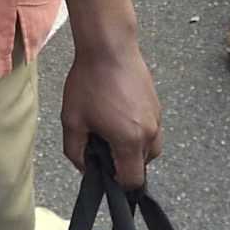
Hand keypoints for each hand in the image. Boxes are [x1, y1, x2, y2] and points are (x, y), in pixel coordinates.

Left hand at [60, 42, 162, 189]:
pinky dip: (137, 131)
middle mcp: (150, 132)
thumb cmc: (90, 82)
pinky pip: (150, 130)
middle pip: (142, 165)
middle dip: (123, 162)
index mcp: (130, 140)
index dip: (118, 182)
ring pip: (149, 148)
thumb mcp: (72, 120)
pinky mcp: (157, 105)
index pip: (133, 180)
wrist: (110, 47)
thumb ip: (76, 151)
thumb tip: (86, 167)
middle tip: (101, 143)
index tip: (104, 169)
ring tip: (109, 127)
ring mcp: (157, 118)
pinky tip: (118, 114)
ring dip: (132, 147)